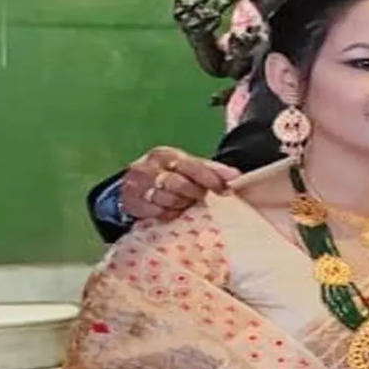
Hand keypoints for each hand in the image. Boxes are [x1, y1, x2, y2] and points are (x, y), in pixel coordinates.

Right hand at [120, 147, 239, 222]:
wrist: (134, 184)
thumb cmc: (169, 174)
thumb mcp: (187, 166)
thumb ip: (211, 170)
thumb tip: (236, 176)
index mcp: (166, 155)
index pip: (190, 165)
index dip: (209, 178)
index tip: (225, 189)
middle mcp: (149, 167)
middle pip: (178, 184)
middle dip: (194, 193)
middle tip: (201, 197)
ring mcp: (137, 185)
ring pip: (167, 199)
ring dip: (181, 204)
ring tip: (186, 202)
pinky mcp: (131, 202)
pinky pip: (157, 212)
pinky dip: (169, 213)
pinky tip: (173, 210)